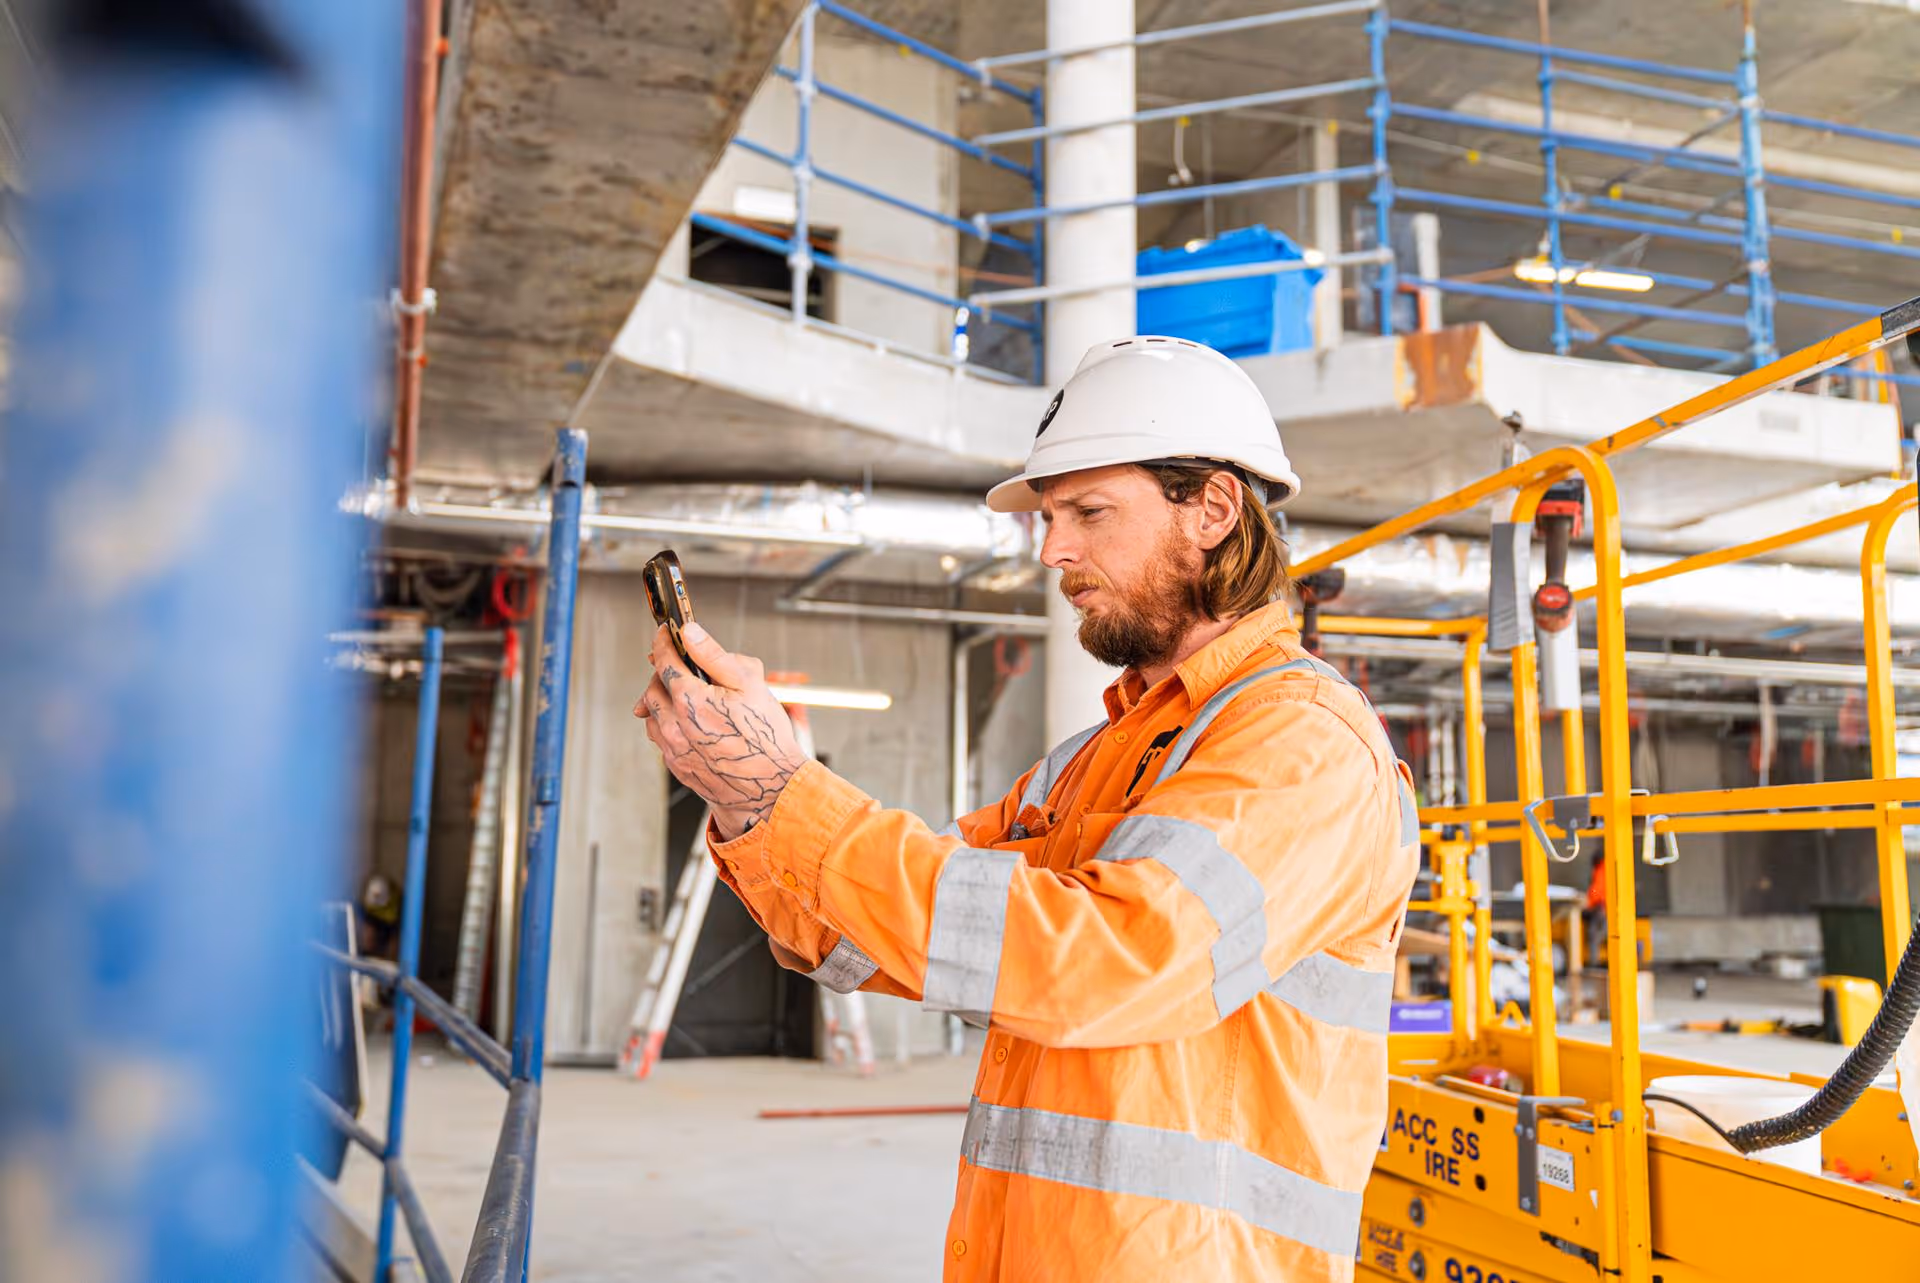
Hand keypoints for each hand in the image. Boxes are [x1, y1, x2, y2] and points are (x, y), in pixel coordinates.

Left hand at [634, 622, 806, 838]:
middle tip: (679, 666)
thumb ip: (714, 655)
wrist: (771, 788)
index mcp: (690, 699)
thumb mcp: (749, 684)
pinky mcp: (676, 766)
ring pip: (652, 714)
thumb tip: (691, 633)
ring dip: (662, 700)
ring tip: (686, 697)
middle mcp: (675, 725)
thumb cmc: (765, 737)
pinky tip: (689, 724)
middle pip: (653, 687)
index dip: (663, 642)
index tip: (665, 634)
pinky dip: (667, 725)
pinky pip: (661, 738)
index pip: (664, 660)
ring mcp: (673, 748)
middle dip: (663, 672)